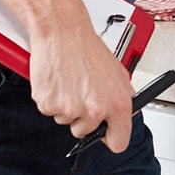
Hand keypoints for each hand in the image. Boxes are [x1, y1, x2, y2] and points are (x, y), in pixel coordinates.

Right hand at [27, 0, 134, 152]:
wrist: (63, 32)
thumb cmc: (87, 48)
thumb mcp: (117, 72)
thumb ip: (121, 96)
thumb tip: (125, 112)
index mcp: (117, 104)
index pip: (119, 142)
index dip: (111, 137)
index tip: (106, 133)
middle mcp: (95, 110)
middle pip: (86, 133)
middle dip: (84, 117)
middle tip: (83, 93)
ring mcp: (70, 110)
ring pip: (67, 121)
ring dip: (68, 106)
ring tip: (71, 81)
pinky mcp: (48, 105)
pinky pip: (50, 111)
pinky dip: (53, 99)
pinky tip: (59, 81)